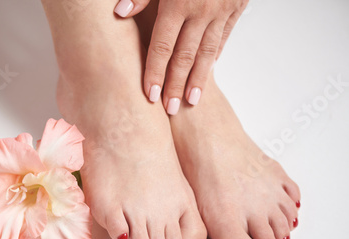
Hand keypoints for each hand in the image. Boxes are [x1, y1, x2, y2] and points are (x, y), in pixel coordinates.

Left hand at [114, 0, 247, 113]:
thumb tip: (119, 12)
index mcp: (178, 2)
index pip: (162, 47)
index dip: (154, 72)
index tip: (149, 96)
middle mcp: (201, 11)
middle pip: (184, 57)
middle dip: (175, 85)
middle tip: (169, 109)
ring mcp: (222, 11)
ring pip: (208, 53)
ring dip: (198, 79)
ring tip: (191, 102)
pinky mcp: (238, 7)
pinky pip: (224, 36)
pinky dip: (216, 54)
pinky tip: (209, 70)